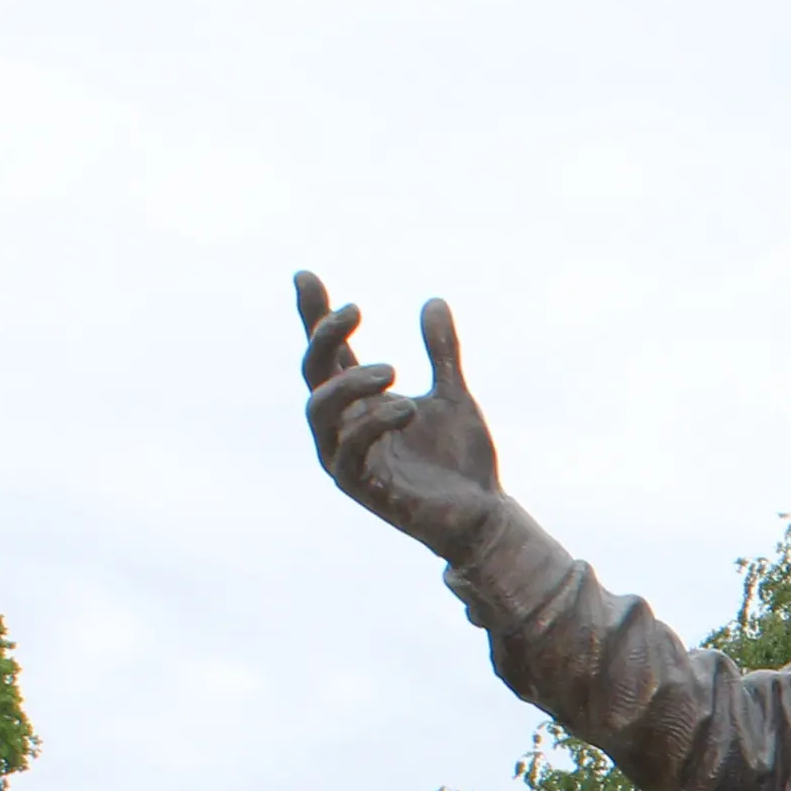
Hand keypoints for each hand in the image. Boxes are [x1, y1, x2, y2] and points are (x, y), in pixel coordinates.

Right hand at [296, 271, 501, 560]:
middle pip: (313, 373)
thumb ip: (442, 352)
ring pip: (318, 411)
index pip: (329, 353)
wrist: (484, 515)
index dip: (314, 316)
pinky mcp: (361, 488)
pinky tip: (407, 408)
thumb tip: (433, 301)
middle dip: (324, 336)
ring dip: (350, 383)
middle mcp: (345, 427)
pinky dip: (372, 424)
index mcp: (362, 403)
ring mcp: (347, 459)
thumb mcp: (453, 395)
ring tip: (393, 370)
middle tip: (356, 309)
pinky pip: (347, 451)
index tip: (306, 275)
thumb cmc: (462, 461)